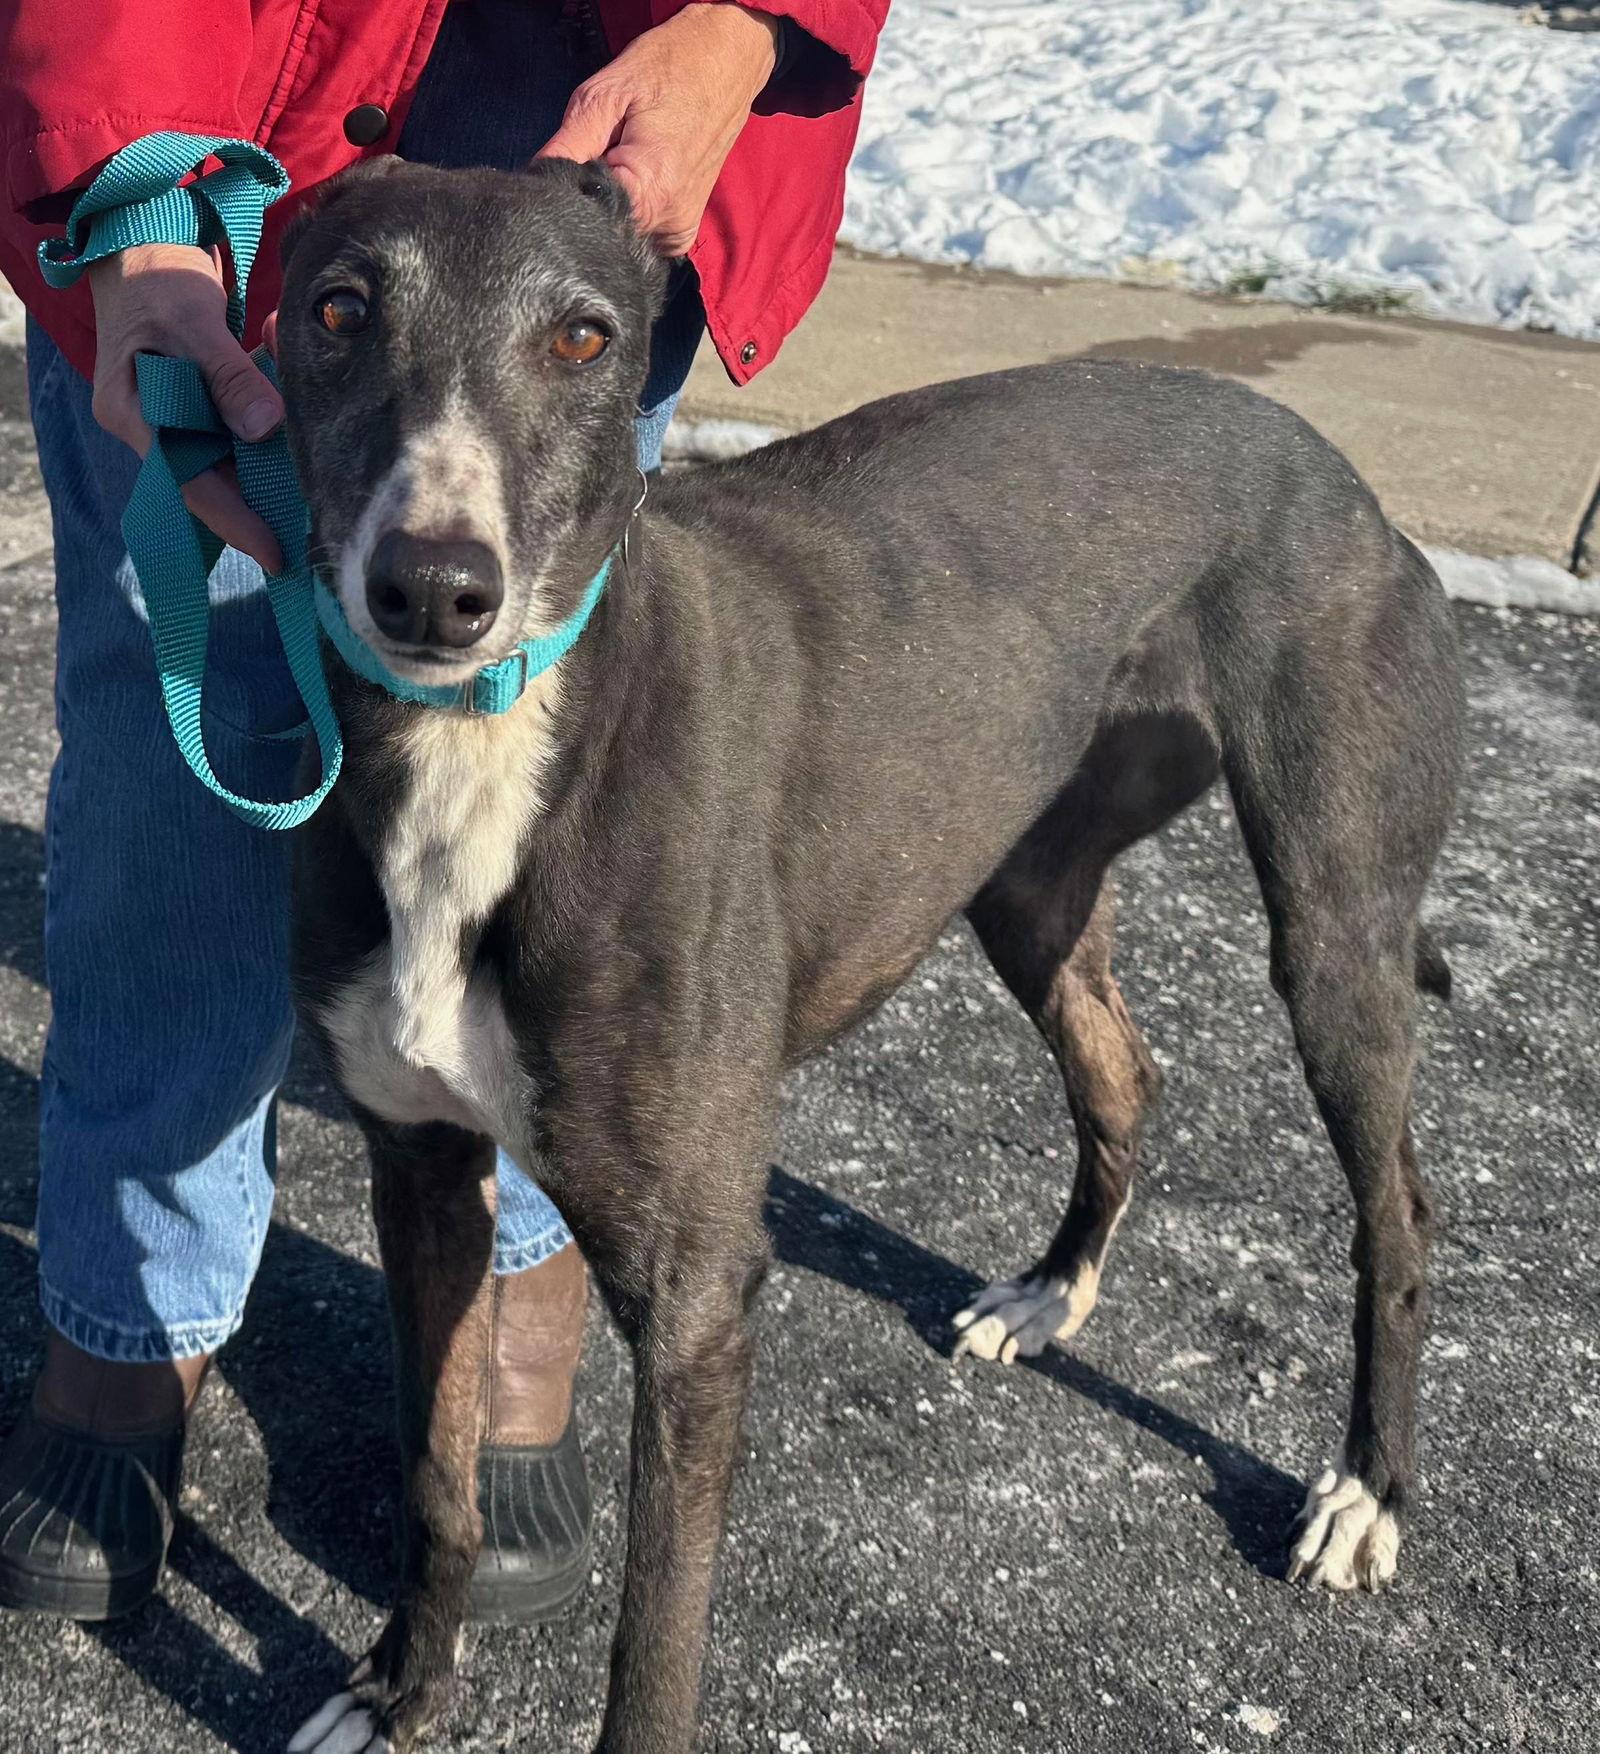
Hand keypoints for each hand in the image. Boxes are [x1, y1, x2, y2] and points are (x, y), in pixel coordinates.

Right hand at [88, 243, 284, 572]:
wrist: (143, 246)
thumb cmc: (158, 277)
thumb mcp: (191, 319)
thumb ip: (228, 376)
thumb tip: (266, 428)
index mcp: (133, 414)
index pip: (189, 484)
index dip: (235, 522)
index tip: (276, 553)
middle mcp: (151, 426)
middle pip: (211, 481)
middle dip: (260, 507)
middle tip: (312, 536)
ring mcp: (173, 418)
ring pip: (229, 460)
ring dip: (271, 468)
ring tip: (315, 494)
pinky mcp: (198, 407)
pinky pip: (237, 432)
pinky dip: (268, 428)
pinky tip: (296, 425)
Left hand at [537, 2, 780, 256]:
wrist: (726, 61)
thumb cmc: (668, 68)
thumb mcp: (604, 96)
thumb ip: (568, 148)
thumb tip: (536, 184)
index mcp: (649, 194)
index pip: (582, 222)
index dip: (563, 199)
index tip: (563, 170)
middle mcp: (667, 227)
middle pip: (601, 235)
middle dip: (585, 203)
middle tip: (596, 156)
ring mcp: (677, 235)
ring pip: (618, 238)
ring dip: (607, 208)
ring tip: (619, 162)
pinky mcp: (680, 234)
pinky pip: (639, 237)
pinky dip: (626, 214)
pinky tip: (632, 181)